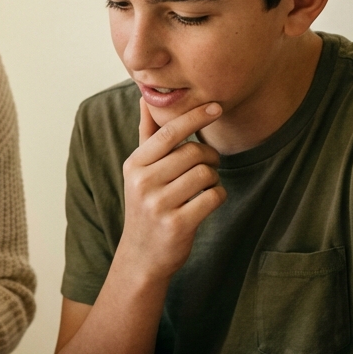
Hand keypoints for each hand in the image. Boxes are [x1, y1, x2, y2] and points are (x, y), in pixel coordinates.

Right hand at [118, 100, 226, 282]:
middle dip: (208, 157)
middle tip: (208, 167)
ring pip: (206, 174)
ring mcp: (158, 205)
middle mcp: (142, 183)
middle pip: (192, 153)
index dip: (195, 117)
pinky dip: (218, 197)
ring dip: (213, 179)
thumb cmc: (147, 206)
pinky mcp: (177, 224)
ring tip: (203, 188)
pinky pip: (213, 197)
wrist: (142, 256)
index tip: (216, 107)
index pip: (168, 133)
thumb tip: (145, 97)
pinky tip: (207, 203)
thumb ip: (146, 135)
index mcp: (134, 166)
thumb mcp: (139, 172)